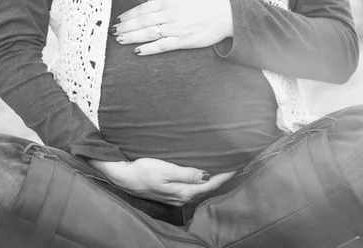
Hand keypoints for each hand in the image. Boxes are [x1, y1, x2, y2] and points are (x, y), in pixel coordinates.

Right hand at [89, 158, 235, 205]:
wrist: (123, 177)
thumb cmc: (143, 170)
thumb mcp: (165, 170)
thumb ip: (187, 173)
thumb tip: (207, 175)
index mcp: (184, 192)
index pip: (212, 183)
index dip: (227, 174)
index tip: (239, 164)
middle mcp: (183, 197)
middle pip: (209, 188)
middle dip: (224, 177)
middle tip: (237, 164)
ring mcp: (177, 197)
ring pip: (202, 189)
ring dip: (214, 179)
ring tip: (225, 168)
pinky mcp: (172, 193)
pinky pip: (194, 188)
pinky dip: (203, 181)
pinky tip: (205, 175)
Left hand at [112, 0, 232, 55]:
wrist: (227, 13)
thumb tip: (155, 0)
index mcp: (169, 1)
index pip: (143, 8)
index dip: (129, 14)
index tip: (120, 18)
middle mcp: (170, 15)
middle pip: (142, 22)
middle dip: (126, 27)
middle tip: (114, 30)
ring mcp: (176, 29)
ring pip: (148, 34)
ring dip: (132, 37)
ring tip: (120, 39)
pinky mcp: (184, 42)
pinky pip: (162, 46)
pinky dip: (148, 49)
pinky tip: (138, 51)